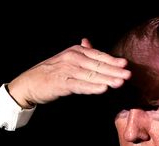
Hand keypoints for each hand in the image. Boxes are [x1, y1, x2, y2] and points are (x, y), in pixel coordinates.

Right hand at [7, 38, 130, 107]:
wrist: (30, 83)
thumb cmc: (51, 72)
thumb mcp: (67, 58)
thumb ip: (81, 53)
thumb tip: (89, 43)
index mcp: (76, 51)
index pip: (98, 56)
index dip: (112, 60)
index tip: (125, 64)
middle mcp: (72, 58)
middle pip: (97, 65)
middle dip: (114, 71)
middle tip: (128, 75)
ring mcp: (67, 70)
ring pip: (91, 76)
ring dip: (107, 80)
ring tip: (119, 83)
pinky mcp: (62, 83)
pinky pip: (80, 86)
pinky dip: (92, 87)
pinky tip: (102, 89)